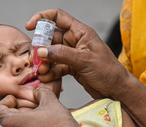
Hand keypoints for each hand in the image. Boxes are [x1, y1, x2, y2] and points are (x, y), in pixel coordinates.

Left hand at [0, 87, 87, 126]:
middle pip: (5, 118)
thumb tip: (38, 91)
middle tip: (30, 105)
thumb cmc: (59, 126)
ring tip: (36, 113)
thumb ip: (41, 92)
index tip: (19, 99)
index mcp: (11, 123)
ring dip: (22, 118)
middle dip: (17, 108)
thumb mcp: (50, 101)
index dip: (8, 100)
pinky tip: (40, 124)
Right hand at [26, 9, 145, 126]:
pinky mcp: (71, 66)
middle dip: (41, 48)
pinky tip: (47, 77)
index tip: (30, 27)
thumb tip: (42, 51)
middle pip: (51, 38)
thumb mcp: (85, 60)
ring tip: (42, 72)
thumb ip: (62, 54)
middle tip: (36, 59)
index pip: (57, 17)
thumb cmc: (108, 72)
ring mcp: (72, 54)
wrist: (115, 90)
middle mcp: (74, 41)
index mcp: (80, 32)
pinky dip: (51, 72)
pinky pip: (56, 66)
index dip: (42, 18)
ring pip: (52, 54)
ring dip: (45, 62)